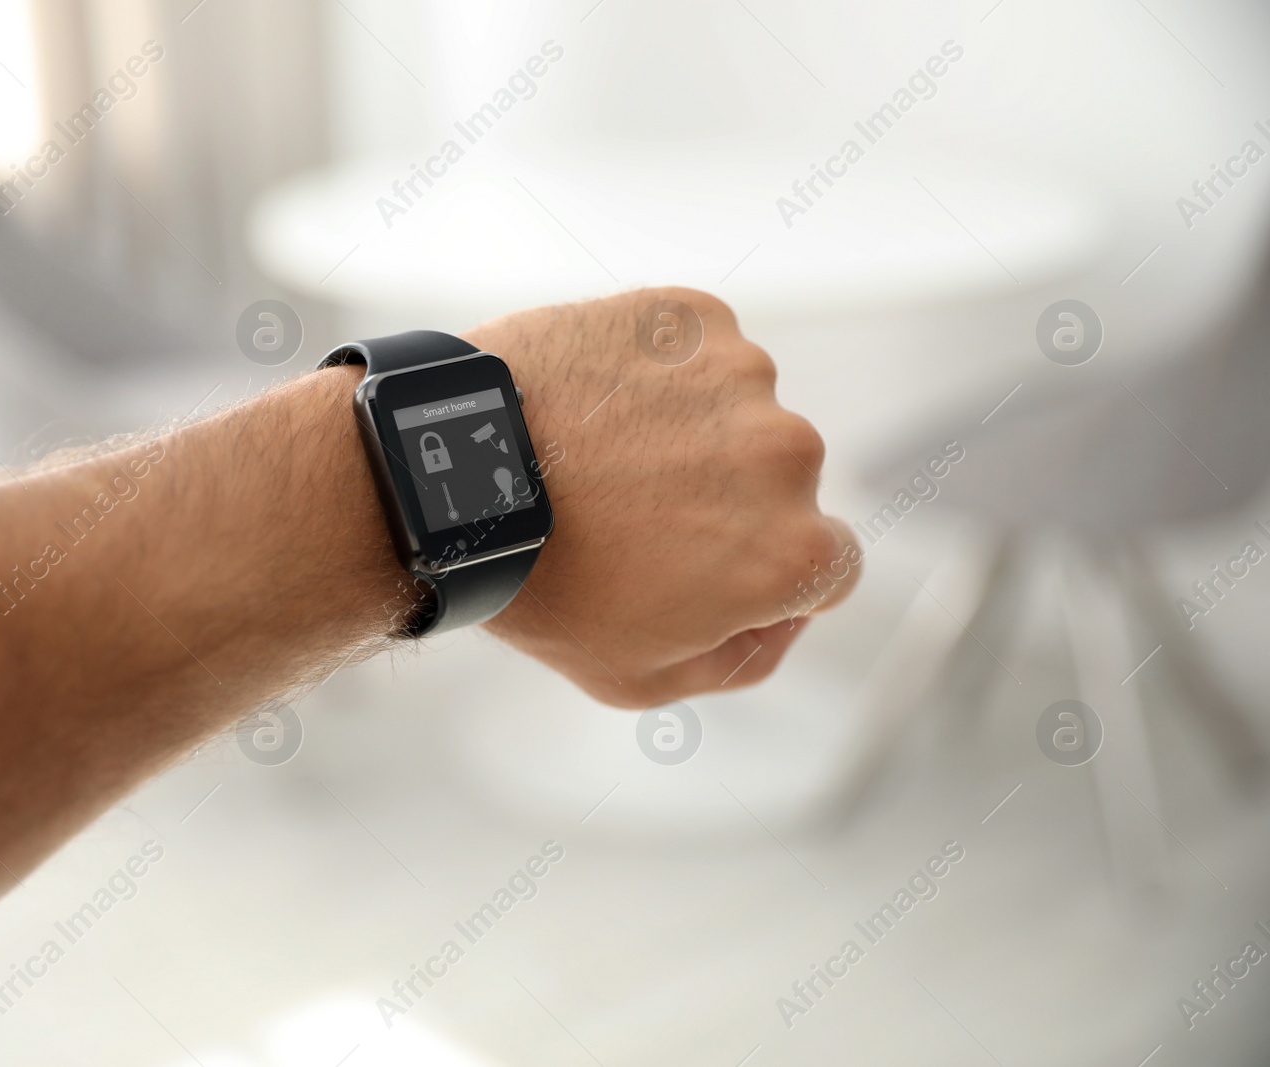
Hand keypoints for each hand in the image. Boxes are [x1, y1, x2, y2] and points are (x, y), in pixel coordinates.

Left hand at [465, 287, 859, 707]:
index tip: (706, 567)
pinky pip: (698, 351)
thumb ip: (742, 659)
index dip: (767, 576)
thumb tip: (783, 617)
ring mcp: (742, 375)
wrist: (455, 478)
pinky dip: (661, 373)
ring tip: (603, 458)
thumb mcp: (642, 679)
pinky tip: (597, 405)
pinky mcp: (692, 316)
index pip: (828, 567)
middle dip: (728, 501)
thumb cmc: (540, 587)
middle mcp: (789, 456)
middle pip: (783, 484)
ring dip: (694, 431)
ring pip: (742, 411)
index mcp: (792, 554)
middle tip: (634, 516)